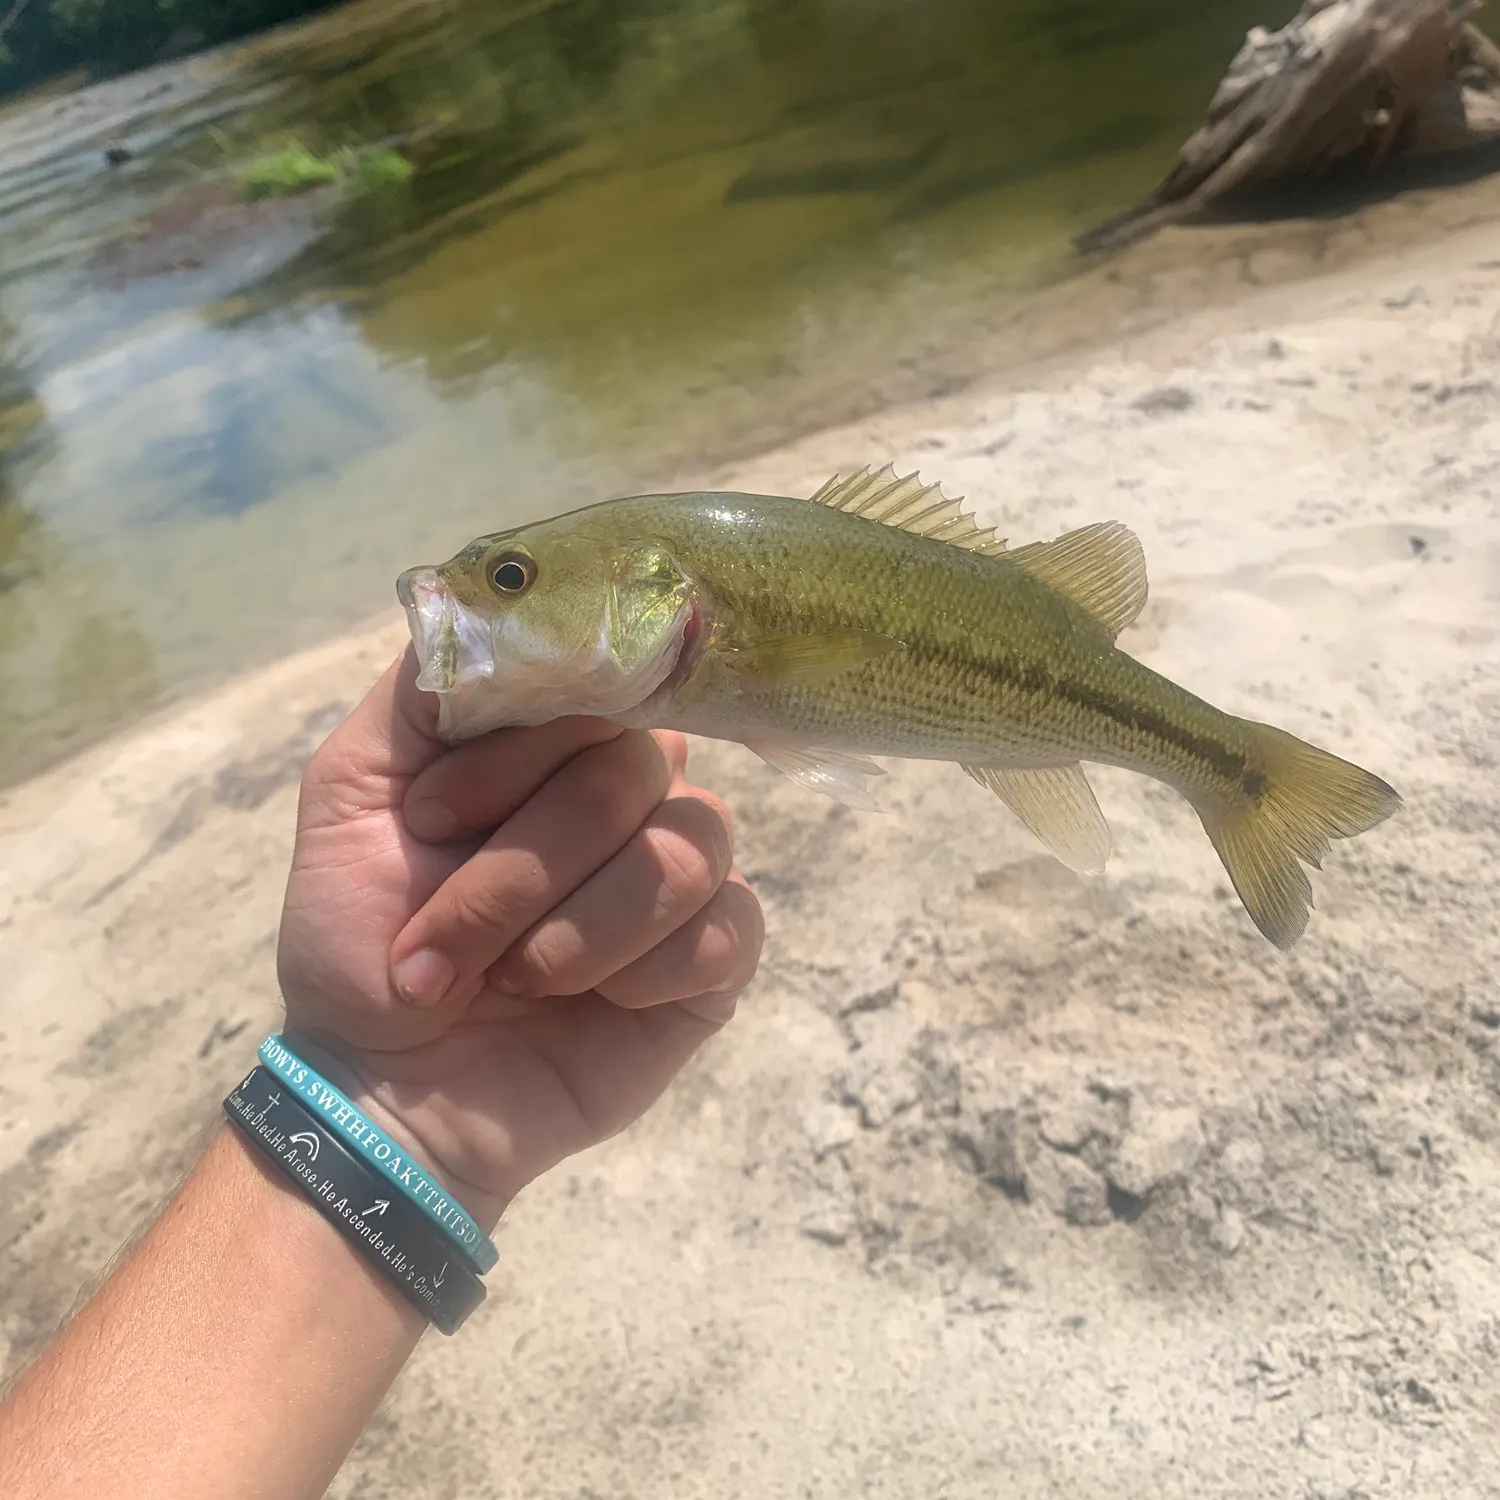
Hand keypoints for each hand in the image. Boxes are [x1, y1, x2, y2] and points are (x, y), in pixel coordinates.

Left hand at [274, 648, 762, 1226]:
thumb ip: (428, 685)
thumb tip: (506, 596)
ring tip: (514, 983)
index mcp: (552, 747)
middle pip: (633, 771)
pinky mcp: (713, 961)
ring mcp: (678, 878)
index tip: (428, 826)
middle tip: (442, 944)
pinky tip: (601, 1007)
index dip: (513, 760)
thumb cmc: (361, 941)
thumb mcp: (350, 788)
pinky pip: (729, 929)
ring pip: (686, 849)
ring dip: (576, 931)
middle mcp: (627, 795)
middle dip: (520, 872)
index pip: (586, 687)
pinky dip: (646, 973)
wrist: (388, 1093)